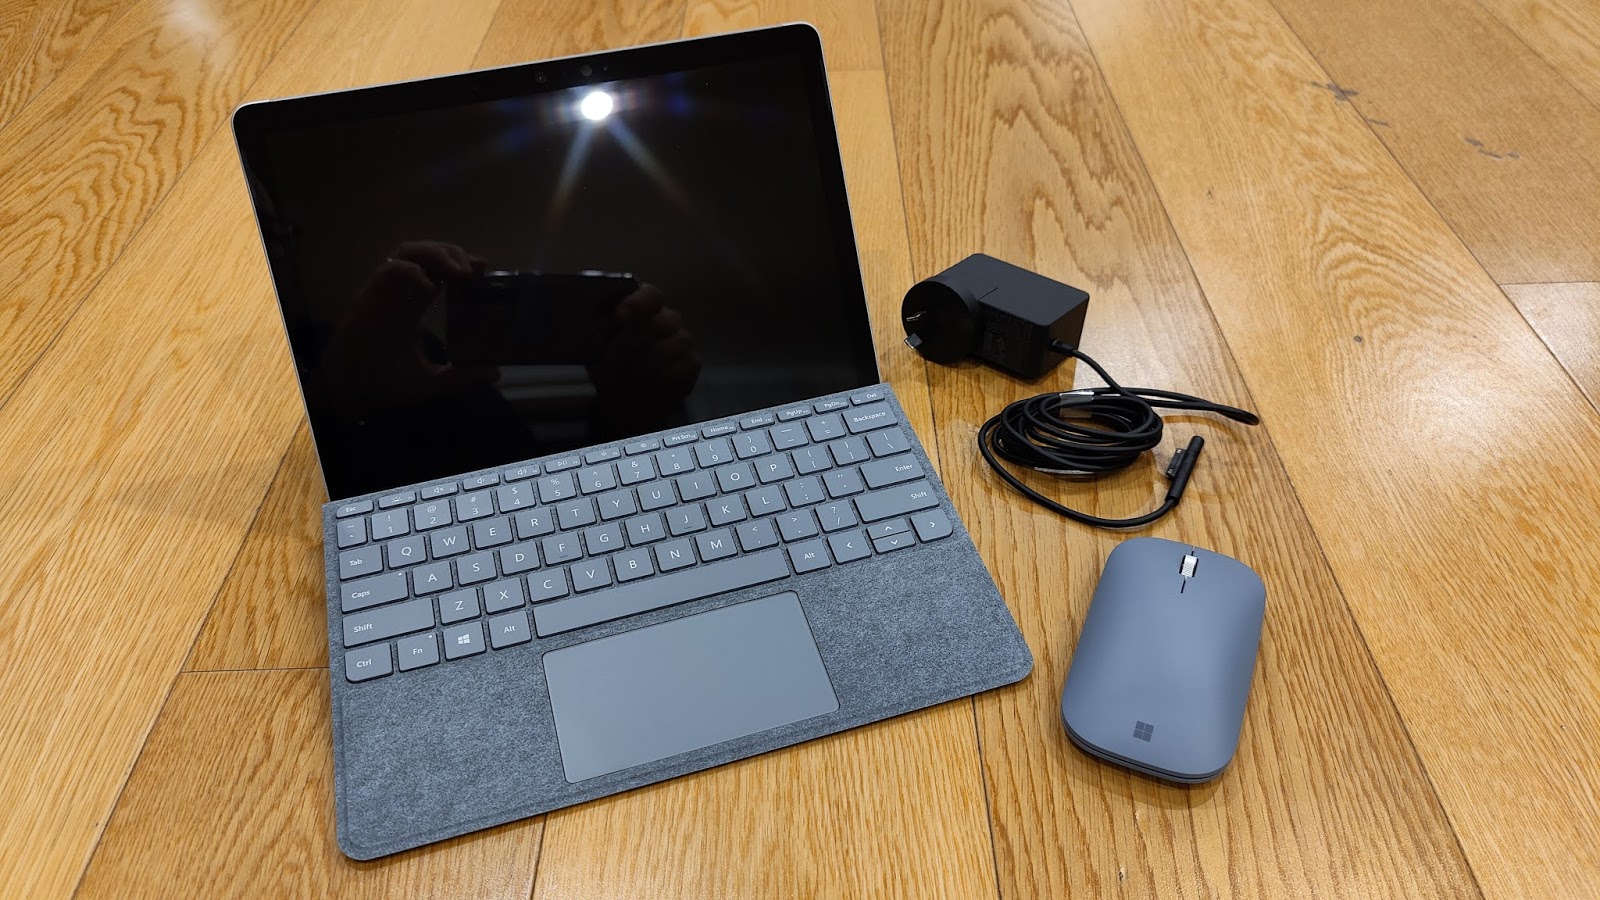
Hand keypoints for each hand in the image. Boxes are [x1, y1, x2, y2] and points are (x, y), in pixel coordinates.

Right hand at [319, 241, 494, 410]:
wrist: (352, 394)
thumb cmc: (385, 384)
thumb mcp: (433, 381)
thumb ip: (462, 376)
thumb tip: (495, 372)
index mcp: (412, 306)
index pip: (437, 273)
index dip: (459, 265)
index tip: (482, 269)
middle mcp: (400, 294)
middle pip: (426, 254)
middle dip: (453, 253)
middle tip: (475, 268)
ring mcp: (385, 292)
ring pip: (409, 251)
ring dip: (437, 254)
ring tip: (459, 272)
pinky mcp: (371, 296)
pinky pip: (391, 269)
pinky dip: (413, 271)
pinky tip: (430, 287)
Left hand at [591, 283, 700, 403]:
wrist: (619, 397)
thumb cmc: (606, 363)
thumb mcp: (592, 345)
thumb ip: (594, 329)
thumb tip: (583, 322)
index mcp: (642, 306)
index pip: (651, 295)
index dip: (637, 304)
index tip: (619, 316)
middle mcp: (666, 319)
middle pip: (660, 322)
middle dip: (632, 341)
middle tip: (609, 359)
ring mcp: (682, 342)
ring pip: (675, 345)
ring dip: (645, 363)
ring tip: (622, 377)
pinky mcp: (690, 366)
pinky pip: (682, 369)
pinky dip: (658, 380)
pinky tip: (641, 387)